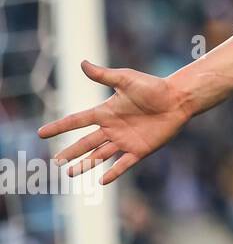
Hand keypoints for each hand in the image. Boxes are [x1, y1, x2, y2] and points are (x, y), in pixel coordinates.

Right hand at [38, 60, 191, 183]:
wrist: (179, 99)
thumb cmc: (154, 87)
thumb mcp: (126, 79)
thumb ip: (104, 75)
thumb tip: (81, 63)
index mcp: (106, 112)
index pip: (77, 120)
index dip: (59, 127)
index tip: (41, 133)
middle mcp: (112, 128)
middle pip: (85, 142)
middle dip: (70, 152)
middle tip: (55, 162)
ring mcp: (125, 140)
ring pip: (100, 155)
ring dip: (85, 164)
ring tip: (70, 174)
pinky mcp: (140, 149)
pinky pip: (124, 163)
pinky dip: (113, 172)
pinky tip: (102, 181)